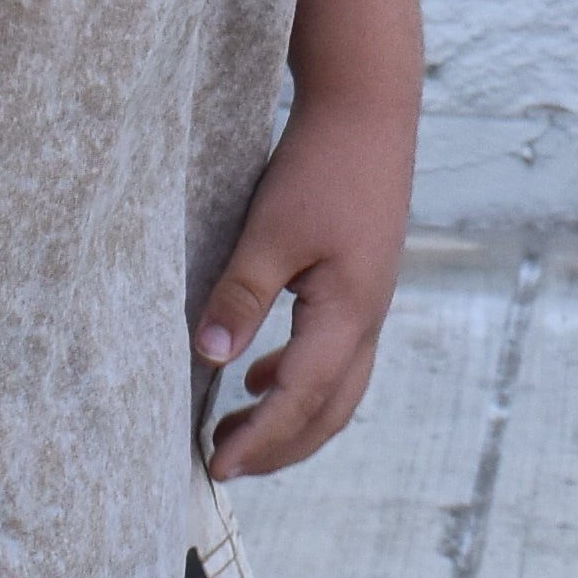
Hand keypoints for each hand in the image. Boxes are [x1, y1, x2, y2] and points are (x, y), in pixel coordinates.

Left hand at [192, 90, 412, 483]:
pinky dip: (300, 380)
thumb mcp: (271, 231)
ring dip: (290, 419)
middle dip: (279, 447)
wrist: (369, 111)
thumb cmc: (320, 166)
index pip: (301, 399)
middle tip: (223, 463)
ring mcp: (369, 304)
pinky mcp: (361, 285)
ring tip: (235, 431)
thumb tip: (207, 359)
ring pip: (337, 389)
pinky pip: (336, 356)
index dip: (260, 440)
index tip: (217, 466)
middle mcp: (367, 319)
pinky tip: (261, 374)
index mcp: (348, 313)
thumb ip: (241, 296)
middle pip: (329, 411)